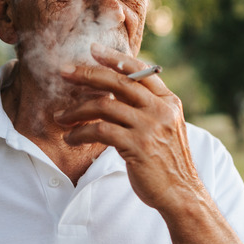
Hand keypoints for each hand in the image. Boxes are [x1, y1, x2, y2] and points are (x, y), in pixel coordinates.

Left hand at [55, 43, 205, 210]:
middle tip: (64, 72)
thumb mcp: (164, 128)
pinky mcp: (137, 146)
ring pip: (104, 106)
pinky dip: (80, 132)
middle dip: (87, 74)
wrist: (182, 194)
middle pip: (118, 82)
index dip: (114, 58)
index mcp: (169, 101)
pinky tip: (71, 138)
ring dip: (76, 110)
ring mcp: (150, 127)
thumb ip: (146, 108)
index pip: (140, 70)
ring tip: (61, 118)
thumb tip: (114, 92)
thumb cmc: (167, 163)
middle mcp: (161, 110)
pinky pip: (100, 130)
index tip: (93, 50)